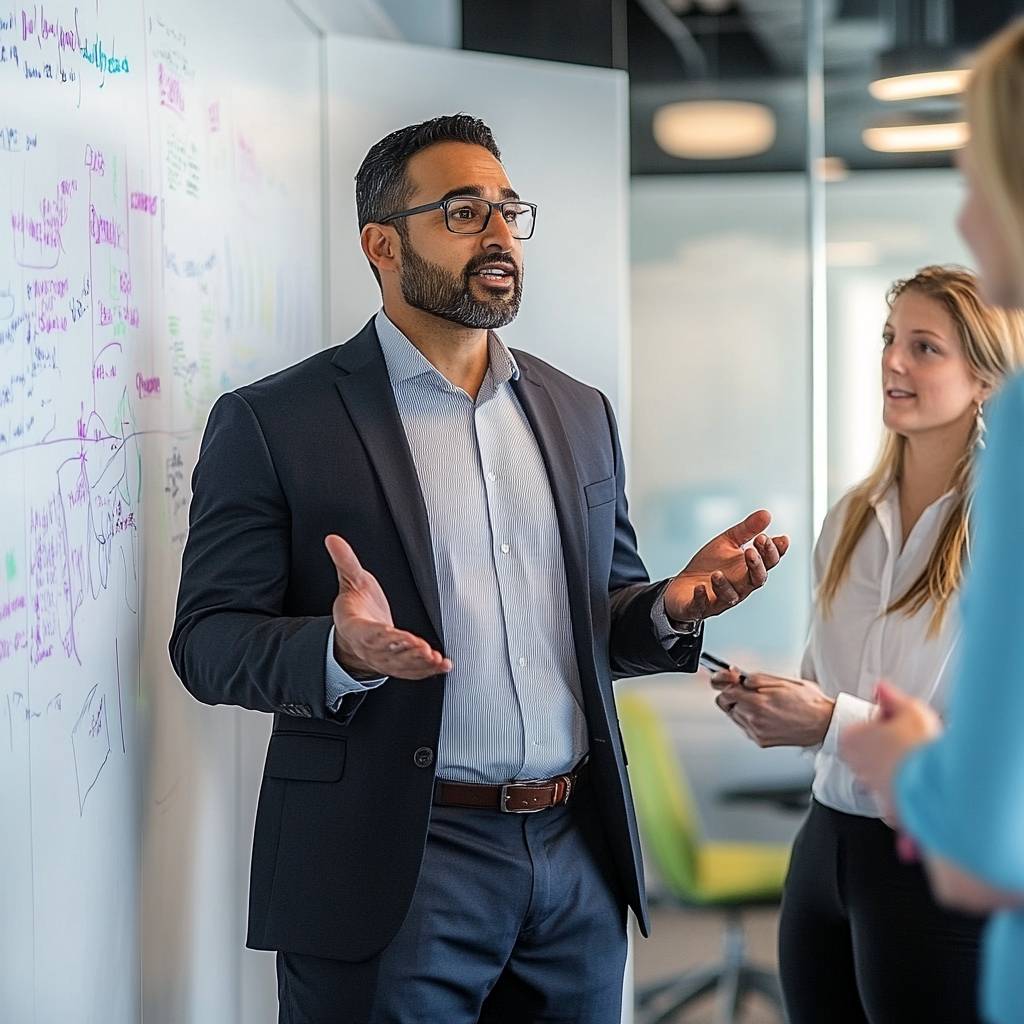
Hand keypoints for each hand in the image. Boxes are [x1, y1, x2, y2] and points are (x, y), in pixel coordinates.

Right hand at [325, 535, 451, 679]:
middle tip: (422, 649)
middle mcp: (369, 647)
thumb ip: (345, 561)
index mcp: (356, 627)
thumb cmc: (355, 606)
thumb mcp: (350, 581)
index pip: (367, 633)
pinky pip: (411, 671)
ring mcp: (383, 659)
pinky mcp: (397, 664)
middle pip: (386, 653)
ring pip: (400, 665)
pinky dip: (427, 670)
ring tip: (434, 659)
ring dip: (418, 663)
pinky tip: (442, 665)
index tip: (391, 634)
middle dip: (405, 652)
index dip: (380, 635)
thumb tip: (333, 539)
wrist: (353, 633)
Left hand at [663, 510, 788, 622]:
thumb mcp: (728, 543)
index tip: (774, 538)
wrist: (683, 586)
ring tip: (717, 573)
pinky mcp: (700, 607)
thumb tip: (767, 513)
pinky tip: (699, 588)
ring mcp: (720, 599)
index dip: (772, 552)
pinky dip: (701, 598)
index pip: (768, 562)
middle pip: (756, 580)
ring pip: (730, 596)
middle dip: (756, 566)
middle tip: (751, 550)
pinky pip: (702, 605)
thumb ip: (746, 530)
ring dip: (724, 585)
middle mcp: (740, 587)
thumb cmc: (710, 565)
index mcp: (748, 570)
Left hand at [712, 671, 834, 747]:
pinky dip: (749, 718)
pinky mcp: (761, 741)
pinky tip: (764, 713)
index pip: (724, 692)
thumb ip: (755, 678)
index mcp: (757, 703)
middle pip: (725, 704)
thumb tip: (738, 677)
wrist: (824, 725)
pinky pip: (744, 726)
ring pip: (734, 715)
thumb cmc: (809, 702)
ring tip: (761, 702)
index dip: (725, 682)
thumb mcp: (781, 680)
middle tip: (745, 689)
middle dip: (732, 694)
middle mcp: (754, 720)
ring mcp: (756, 732)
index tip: (729, 679)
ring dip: (741, 706)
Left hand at [839, 682, 940, 812]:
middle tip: (915, 739)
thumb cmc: (919, 749)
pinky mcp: (891, 811)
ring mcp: (872, 790)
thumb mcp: (909, 709)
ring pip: (888, 773)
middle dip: (894, 744)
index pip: (867, 724)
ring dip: (904, 766)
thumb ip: (891, 696)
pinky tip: (927, 780)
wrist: (938, 788)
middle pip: (875, 749)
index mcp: (850, 740)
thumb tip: (881, 688)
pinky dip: (913, 788)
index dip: (890, 721)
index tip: (902, 721)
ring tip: (924, 760)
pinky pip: (902, 794)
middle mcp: (856, 767)